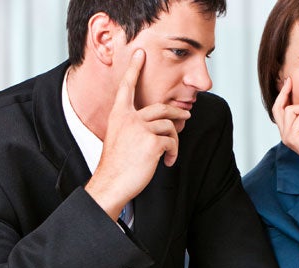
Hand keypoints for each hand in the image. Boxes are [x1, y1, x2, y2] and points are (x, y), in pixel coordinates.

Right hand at [85, 49, 190, 219]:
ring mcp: (141, 128)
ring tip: (169, 154)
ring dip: (174, 141)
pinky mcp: (152, 142)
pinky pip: (172, 142)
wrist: (111, 182)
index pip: (127, 86)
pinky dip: (173, 153)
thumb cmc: (117, 164)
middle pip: (162, 108)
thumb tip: (161, 124)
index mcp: (119, 114)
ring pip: (169, 126)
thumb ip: (135, 127)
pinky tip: (166, 162)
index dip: (134, 68)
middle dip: (178, 112)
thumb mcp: (121, 138)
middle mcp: (129, 117)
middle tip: (187, 115)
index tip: (140, 53)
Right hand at [272, 77, 298, 191]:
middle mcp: (285, 134)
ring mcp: (287, 136)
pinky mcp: (293, 138)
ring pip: (290, 110)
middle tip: (291, 82)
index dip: (283, 95)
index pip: (280, 110)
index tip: (289, 82)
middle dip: (284, 93)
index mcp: (289, 131)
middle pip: (277, 108)